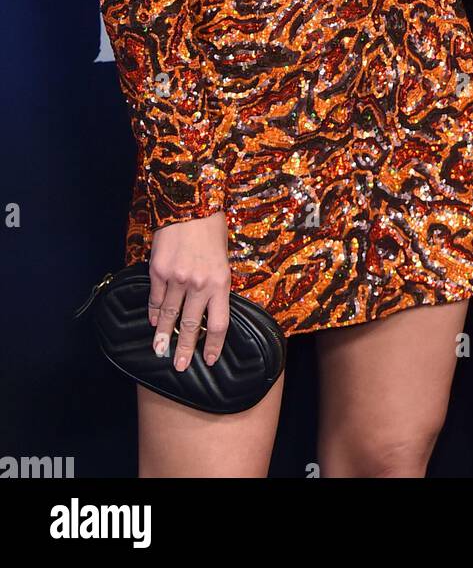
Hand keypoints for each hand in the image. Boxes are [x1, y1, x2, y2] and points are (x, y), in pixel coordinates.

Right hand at [148, 211, 230, 369]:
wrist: (192, 203)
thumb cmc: (212, 229)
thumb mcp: (223, 259)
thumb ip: (215, 285)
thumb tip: (206, 309)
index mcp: (220, 282)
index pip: (218, 324)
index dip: (212, 345)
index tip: (208, 360)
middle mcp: (198, 284)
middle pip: (191, 326)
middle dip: (184, 349)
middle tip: (179, 366)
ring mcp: (176, 278)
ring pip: (168, 315)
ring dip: (163, 336)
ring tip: (160, 351)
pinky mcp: (158, 270)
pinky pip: (155, 297)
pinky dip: (153, 311)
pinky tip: (152, 321)